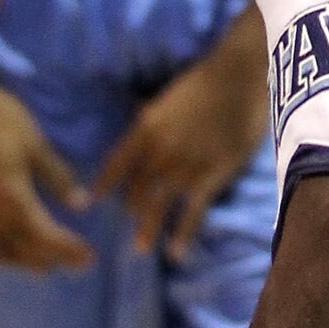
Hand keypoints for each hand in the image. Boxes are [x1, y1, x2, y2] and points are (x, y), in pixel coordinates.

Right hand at [0, 78, 91, 272]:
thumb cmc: (0, 120)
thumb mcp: (36, 145)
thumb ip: (58, 178)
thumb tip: (81, 204)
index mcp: (11, 201)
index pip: (45, 239)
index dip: (69, 251)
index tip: (89, 258)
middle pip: (23, 252)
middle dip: (51, 259)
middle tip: (75, 263)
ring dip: (24, 261)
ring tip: (45, 263)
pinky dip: (0, 251)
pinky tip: (11, 245)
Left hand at [90, 25, 267, 257]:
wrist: (239, 76)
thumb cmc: (206, 79)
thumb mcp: (168, 95)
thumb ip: (152, 112)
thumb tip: (137, 114)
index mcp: (145, 128)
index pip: (116, 163)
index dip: (103, 185)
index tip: (89, 203)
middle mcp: (158, 152)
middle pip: (137, 189)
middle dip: (131, 210)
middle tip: (127, 226)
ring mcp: (183, 167)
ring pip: (158, 205)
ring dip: (147, 228)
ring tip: (139, 249)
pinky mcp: (210, 177)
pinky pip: (191, 212)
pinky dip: (182, 234)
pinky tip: (175, 252)